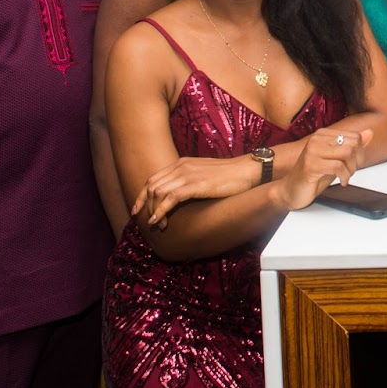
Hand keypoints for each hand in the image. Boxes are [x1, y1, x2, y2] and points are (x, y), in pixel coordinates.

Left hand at [135, 156, 262, 228]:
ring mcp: (187, 174)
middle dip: (144, 205)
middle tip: (144, 220)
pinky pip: (170, 198)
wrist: (247, 170)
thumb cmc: (231, 175)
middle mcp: (181, 166)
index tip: (138, 209)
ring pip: (157, 192)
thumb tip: (182, 194)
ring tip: (157, 225)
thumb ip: (191, 179)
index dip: (142, 195)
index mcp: (182, 163)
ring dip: (153, 210)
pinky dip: (160, 211)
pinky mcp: (195, 184)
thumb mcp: (205, 174)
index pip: (153, 178)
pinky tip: (158, 221)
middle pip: (151, 185)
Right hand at [279, 127, 372, 209]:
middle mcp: (316, 139)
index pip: (355, 136)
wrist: (291, 191)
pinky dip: (344, 177)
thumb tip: (369, 132)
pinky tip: (341, 182)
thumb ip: (353, 146)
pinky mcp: (311, 165)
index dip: (361, 153)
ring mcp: (312, 151)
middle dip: (357, 162)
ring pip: (347, 154)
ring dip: (351, 170)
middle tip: (350, 172)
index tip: (354, 164)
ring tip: (344, 177)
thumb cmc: (314, 175)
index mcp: (323, 134)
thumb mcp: (337, 159)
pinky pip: (338, 167)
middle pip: (353, 144)